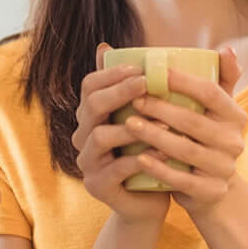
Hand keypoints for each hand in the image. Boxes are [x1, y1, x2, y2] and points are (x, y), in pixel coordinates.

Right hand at [73, 44, 172, 223]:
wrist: (149, 201)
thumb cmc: (148, 152)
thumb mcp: (145, 118)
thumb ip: (138, 87)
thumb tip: (124, 48)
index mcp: (91, 115)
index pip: (90, 85)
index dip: (112, 74)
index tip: (141, 68)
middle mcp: (83, 136)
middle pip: (92, 106)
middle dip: (120, 92)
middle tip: (147, 84)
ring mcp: (87, 162)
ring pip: (102, 136)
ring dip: (134, 125)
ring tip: (163, 119)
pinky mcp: (98, 186)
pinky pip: (118, 168)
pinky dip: (142, 158)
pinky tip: (164, 151)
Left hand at [125, 48, 246, 216]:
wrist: (212, 188)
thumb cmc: (206, 138)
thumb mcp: (217, 110)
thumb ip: (220, 80)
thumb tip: (227, 49)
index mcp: (235, 115)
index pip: (211, 92)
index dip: (182, 81)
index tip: (153, 72)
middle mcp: (234, 141)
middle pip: (194, 121)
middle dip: (161, 109)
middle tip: (134, 98)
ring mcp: (224, 168)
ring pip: (185, 150)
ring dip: (154, 135)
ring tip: (128, 123)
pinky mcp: (211, 192)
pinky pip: (181, 179)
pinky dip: (159, 168)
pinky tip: (139, 157)